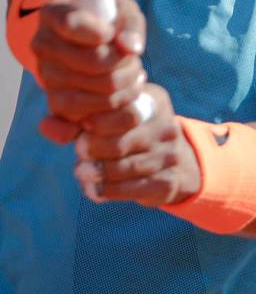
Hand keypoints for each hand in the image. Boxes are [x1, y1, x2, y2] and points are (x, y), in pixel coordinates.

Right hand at [34, 0, 146, 142]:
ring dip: (121, 92)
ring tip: (136, 79)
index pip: (70, 22)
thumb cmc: (111, 21)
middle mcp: (43, 46)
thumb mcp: (124, 12)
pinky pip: (75, 122)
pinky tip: (124, 104)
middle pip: (91, 63)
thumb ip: (131, 25)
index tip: (111, 33)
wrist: (99, 42)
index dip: (97, 32)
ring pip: (84, 97)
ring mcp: (47, 78)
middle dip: (124, 65)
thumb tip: (130, 47)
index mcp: (54, 14)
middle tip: (136, 62)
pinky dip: (106, 118)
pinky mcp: (55, 104)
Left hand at [74, 83, 200, 206]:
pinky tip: (94, 189)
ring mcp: (170, 156)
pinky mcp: (167, 182)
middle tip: (80, 153)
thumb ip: (77, 119)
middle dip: (95, 149)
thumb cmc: (129, 134)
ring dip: (99, 172)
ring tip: (82, 172)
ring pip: (126, 167)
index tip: (83, 128)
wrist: (173, 164)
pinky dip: (109, 190)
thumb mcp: (112, 118)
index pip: (124, 110)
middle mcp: (166, 127)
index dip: (98, 122)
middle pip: (123, 141)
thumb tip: (44, 125)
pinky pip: (133, 189)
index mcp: (153, 102)